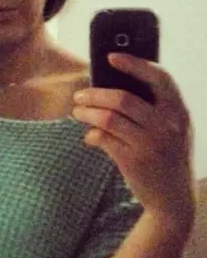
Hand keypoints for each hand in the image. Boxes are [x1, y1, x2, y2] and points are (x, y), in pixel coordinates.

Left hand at [72, 52, 195, 226]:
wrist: (173, 199)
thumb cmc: (168, 157)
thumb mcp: (174, 129)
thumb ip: (156, 108)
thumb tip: (115, 85)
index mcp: (179, 111)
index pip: (159, 78)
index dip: (134, 64)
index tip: (111, 57)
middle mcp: (167, 125)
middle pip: (122, 98)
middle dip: (94, 94)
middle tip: (79, 96)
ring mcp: (150, 143)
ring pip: (108, 118)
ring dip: (87, 113)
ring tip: (77, 113)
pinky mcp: (134, 161)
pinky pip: (104, 139)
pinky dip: (92, 135)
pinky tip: (90, 136)